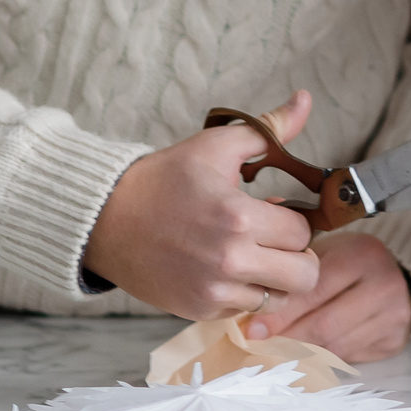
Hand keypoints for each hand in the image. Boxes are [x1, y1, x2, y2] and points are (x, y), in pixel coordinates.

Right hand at [84, 90, 322, 321]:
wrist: (106, 218)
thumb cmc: (165, 179)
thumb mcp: (216, 146)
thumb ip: (269, 128)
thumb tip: (304, 99)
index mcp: (239, 218)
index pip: (303, 232)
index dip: (295, 220)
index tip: (278, 212)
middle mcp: (230, 260)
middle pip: (304, 276)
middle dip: (297, 255)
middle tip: (277, 240)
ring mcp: (213, 292)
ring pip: (277, 300)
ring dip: (273, 279)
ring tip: (253, 256)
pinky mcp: (197, 310)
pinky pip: (243, 311)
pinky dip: (243, 294)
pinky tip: (225, 270)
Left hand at [246, 233, 410, 363]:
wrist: (397, 276)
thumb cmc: (349, 263)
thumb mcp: (325, 256)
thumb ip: (294, 283)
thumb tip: (252, 320)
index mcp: (362, 254)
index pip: (315, 291)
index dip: (281, 315)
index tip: (253, 331)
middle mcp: (384, 284)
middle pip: (325, 325)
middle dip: (288, 339)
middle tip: (260, 348)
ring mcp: (395, 314)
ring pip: (335, 346)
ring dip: (303, 352)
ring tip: (280, 351)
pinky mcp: (397, 339)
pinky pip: (350, 357)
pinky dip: (325, 358)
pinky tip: (310, 353)